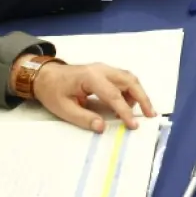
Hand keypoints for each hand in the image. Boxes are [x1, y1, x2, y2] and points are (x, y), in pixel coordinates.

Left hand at [30, 61, 156, 131]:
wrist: (45, 75)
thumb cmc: (52, 91)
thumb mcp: (63, 108)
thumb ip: (83, 118)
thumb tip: (102, 127)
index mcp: (90, 77)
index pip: (114, 95)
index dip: (125, 111)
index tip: (133, 125)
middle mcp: (101, 69)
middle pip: (129, 80)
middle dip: (142, 98)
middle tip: (150, 114)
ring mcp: (104, 68)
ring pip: (129, 78)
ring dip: (138, 93)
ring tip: (141, 112)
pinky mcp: (104, 72)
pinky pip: (123, 79)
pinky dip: (130, 90)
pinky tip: (126, 104)